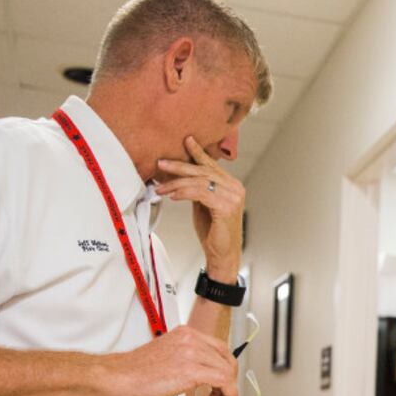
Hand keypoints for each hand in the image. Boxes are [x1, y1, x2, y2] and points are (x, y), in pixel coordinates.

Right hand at [108, 325, 238, 395]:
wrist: (119, 377)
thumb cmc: (136, 372)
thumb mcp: (168, 356)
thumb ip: (187, 359)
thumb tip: (201, 374)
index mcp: (185, 334)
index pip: (219, 348)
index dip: (226, 368)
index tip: (224, 383)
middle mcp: (191, 339)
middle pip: (226, 358)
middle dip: (230, 381)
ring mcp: (192, 353)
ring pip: (228, 371)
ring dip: (229, 392)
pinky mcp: (191, 370)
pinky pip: (223, 381)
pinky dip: (229, 394)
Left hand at [155, 137, 243, 271]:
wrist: (222, 256)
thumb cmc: (213, 232)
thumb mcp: (203, 205)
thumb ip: (197, 190)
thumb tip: (179, 177)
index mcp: (231, 185)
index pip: (212, 165)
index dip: (198, 152)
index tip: (186, 140)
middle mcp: (235, 188)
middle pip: (203, 171)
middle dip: (179, 166)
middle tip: (161, 163)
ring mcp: (233, 197)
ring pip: (200, 182)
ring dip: (176, 183)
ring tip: (160, 186)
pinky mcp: (226, 208)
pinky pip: (201, 194)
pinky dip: (184, 193)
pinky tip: (172, 195)